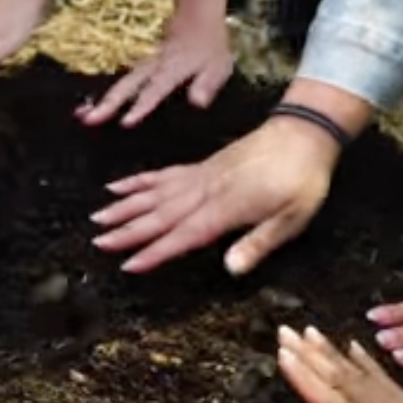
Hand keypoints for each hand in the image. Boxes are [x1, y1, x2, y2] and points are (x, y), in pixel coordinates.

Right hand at [79, 0, 235, 127]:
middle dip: (108, 103)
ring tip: (82, 116)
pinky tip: (94, 107)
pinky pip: (124, 82)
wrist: (197, 13)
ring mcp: (145, 65)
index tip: (125, 122)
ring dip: (103, 100)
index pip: (154, 90)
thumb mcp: (218, 65)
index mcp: (172, 69)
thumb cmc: (210, 44)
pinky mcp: (142, 65)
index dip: (140, 106)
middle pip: (127, 86)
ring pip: (121, 84)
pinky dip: (110, 95)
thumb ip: (207, 84)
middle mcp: (153, 67)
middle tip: (89, 120)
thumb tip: (197, 103)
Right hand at [93, 118, 337, 275]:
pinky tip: (120, 185)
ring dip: (125, 206)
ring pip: (155, 194)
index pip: (183, 235)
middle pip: (159, 215)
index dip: (155, 252)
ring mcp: (201, 176)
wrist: (304, 133)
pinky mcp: (202, 166)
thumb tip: (231, 269)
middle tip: (97, 242)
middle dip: (127, 231)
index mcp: (226, 208)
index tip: (128, 265)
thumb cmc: (303, 179)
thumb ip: (259, 243)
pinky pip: (163, 174)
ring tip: (97, 217)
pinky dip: (140, 181)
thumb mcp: (293, 217)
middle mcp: (206, 191)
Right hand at [274, 325, 402, 402]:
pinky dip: (369, 362)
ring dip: (335, 353)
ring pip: (363, 376)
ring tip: (311, 331)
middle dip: (312, 356)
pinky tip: (360, 348)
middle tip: (286, 330)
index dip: (306, 380)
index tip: (283, 355)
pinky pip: (387, 380)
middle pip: (343, 382)